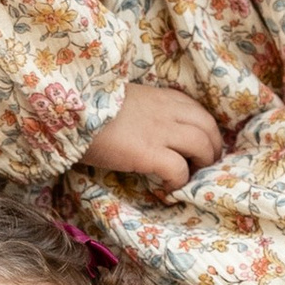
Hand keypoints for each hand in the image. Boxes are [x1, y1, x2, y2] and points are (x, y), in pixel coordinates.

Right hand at [86, 80, 225, 190]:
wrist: (71, 109)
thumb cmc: (90, 106)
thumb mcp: (125, 100)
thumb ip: (144, 111)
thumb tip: (147, 129)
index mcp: (162, 97)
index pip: (199, 111)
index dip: (206, 131)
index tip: (202, 146)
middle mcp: (167, 111)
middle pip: (209, 128)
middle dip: (213, 149)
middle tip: (204, 166)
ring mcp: (160, 132)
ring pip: (201, 146)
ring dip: (202, 165)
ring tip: (192, 177)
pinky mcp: (148, 153)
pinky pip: (178, 169)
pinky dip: (179, 181)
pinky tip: (169, 187)